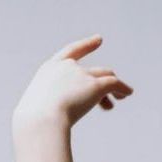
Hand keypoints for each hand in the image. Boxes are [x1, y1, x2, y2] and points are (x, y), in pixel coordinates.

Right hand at [14, 35, 132, 132]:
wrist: (41, 120)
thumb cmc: (34, 122)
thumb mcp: (37, 111)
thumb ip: (47, 109)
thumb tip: (52, 120)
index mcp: (50, 69)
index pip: (71, 52)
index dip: (86, 46)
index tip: (99, 39)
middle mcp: (67, 67)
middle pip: (91, 71)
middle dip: (99, 82)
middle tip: (106, 104)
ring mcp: (82, 74)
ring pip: (105, 76)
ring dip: (114, 87)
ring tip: (121, 98)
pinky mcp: (95, 85)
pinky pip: (114, 84)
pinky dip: (123, 88)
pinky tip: (127, 93)